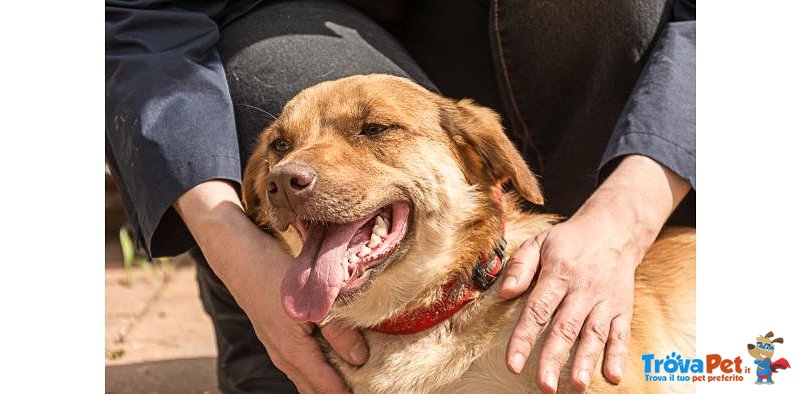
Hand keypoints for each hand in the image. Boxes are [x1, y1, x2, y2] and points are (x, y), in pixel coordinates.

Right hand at [175, 180, 368, 392]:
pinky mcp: (277, 340)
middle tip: (367, 384)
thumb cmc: (274, 275)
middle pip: (315, 390)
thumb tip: (361, 359)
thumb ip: (339, 331)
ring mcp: (277, 350)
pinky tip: (337, 355)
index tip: (372, 390)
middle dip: (339, 390)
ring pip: (307, 378)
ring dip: (329, 380)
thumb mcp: (313, 301)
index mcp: (292, 352)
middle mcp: (283, 358)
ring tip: (356, 374)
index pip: (327, 388)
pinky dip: (320, 367)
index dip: (348, 392)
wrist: (240, 259)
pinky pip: (301, 365)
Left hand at [499, 155, 689, 392]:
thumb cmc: (569, 240)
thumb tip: (504, 292)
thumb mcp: (539, 242)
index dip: (524, 338)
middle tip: (544, 386)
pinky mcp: (622, 309)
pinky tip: (612, 377)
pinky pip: (621, 335)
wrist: (615, 229)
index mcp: (559, 273)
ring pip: (594, 334)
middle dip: (554, 358)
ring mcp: (605, 301)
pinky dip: (618, 356)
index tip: (513, 364)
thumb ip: (520, 266)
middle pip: (565, 328)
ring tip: (577, 385)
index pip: (538, 310)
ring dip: (586, 361)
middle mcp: (583, 290)